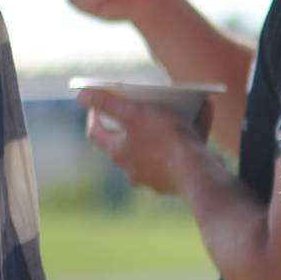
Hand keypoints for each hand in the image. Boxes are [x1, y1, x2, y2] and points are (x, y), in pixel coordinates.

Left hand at [80, 88, 212, 195]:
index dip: (95, 115)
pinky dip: (183, 144)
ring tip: (177, 113)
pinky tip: (198, 128)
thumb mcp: (135, 113)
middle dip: (135, 123)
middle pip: (127, 142)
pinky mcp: (176, 183)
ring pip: (155, 151)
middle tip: (142, 107)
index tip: (99, 103)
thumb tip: (81, 95)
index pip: (96, 132)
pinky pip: (177, 159)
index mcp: (118, 153)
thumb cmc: (166, 141)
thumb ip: (107, 103)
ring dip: (162, 132)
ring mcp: (154, 179)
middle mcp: (132, 169)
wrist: (199, 173)